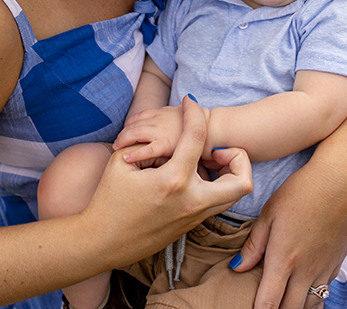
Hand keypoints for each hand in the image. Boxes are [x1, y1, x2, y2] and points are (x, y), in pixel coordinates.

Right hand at [82, 97, 252, 267]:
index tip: (189, 103)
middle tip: (216, 149)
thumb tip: (160, 130)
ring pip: (234, 195)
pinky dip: (215, 185)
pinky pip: (217, 202)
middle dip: (237, 157)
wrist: (104, 243)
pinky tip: (192, 175)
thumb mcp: (120, 164)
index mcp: (174, 180)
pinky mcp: (191, 225)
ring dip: (230, 173)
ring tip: (207, 160)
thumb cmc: (108, 202)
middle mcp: (192, 200)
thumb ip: (144, 142)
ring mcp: (195, 216)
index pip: (197, 137)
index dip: (193, 112)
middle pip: (242, 179)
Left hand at [229, 160, 346, 308]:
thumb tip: (237, 267)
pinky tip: (304, 291)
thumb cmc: (301, 192)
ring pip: (310, 305)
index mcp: (284, 259)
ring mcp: (324, 268)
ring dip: (295, 307)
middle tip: (264, 305)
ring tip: (283, 301)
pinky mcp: (337, 262)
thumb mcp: (269, 213)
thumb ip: (254, 245)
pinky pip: (325, 291)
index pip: (268, 303)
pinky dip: (313, 297)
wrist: (341, 181)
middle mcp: (306, 270)